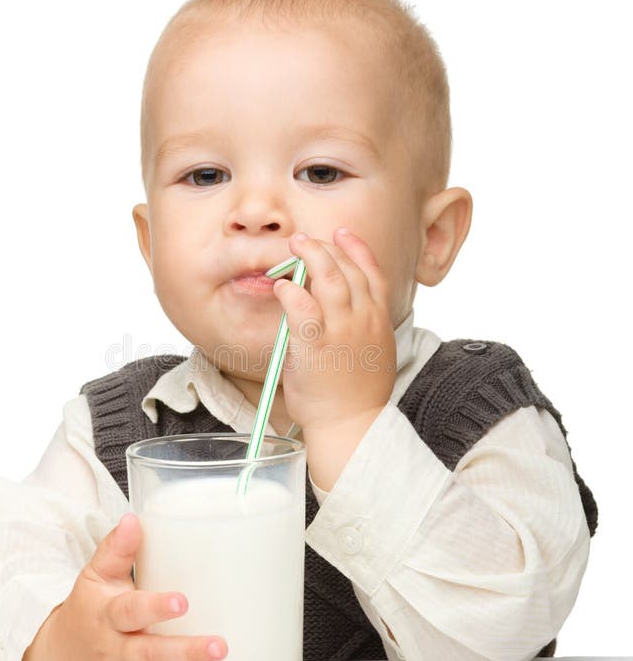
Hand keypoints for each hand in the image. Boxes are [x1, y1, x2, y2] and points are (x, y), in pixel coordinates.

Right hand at [20, 513, 227, 660]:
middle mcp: (110, 651)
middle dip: (183, 653)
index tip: (183, 602)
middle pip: (146, 655)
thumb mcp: (96, 574)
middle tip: (218, 648)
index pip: (130, 611)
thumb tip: (135, 519)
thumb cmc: (89, 607)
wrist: (58, 652)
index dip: (155, 607)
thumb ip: (116, 549)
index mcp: (106, 614)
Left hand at [272, 228, 396, 432]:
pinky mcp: (316, 346)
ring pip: (329, 280)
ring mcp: (341, 331)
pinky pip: (302, 309)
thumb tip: (338, 309)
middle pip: (347, 269)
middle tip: (305, 239)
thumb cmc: (357, 396)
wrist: (352, 425)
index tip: (341, 235)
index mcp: (380, 320)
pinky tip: (281, 286)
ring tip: (294, 247)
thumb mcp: (373, 353)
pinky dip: (291, 292)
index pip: (372, 273)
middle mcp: (364, 320)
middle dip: (325, 247)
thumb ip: (360, 327)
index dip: (356, 248)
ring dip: (310, 257)